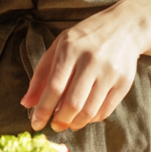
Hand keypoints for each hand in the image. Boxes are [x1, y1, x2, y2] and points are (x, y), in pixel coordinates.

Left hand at [20, 1, 147, 132]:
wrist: (124, 26)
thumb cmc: (85, 38)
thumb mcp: (59, 46)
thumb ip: (41, 74)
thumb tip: (26, 104)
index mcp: (70, 49)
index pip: (54, 87)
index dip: (43, 110)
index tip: (36, 124)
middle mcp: (90, 60)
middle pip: (72, 103)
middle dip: (60, 121)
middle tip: (55, 125)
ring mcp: (109, 72)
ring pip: (89, 111)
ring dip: (75, 123)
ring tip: (69, 122)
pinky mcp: (124, 82)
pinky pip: (105, 111)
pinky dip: (91, 119)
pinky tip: (85, 115)